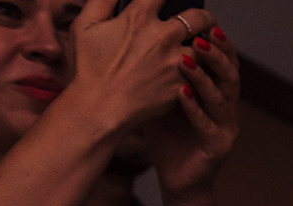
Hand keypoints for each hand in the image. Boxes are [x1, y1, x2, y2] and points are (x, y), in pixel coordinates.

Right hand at [66, 0, 209, 136]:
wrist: (101, 108)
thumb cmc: (89, 68)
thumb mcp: (85, 25)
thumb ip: (102, 0)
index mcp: (139, 17)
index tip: (169, 2)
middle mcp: (163, 36)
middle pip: (198, 17)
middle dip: (204, 18)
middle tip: (204, 21)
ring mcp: (176, 62)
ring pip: (206, 47)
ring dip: (208, 46)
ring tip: (206, 48)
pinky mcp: (184, 84)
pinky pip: (203, 72)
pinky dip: (204, 69)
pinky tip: (202, 70)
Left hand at [148, 22, 239, 198]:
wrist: (176, 177)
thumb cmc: (169, 134)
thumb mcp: (164, 96)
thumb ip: (163, 71)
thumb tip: (142, 35)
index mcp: (217, 93)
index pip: (224, 62)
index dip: (219, 43)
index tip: (206, 22)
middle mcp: (227, 107)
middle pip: (230, 74)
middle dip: (217, 54)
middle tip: (201, 35)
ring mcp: (226, 128)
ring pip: (222, 97)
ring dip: (205, 77)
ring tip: (187, 58)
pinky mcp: (219, 147)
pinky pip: (208, 125)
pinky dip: (195, 109)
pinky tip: (181, 94)